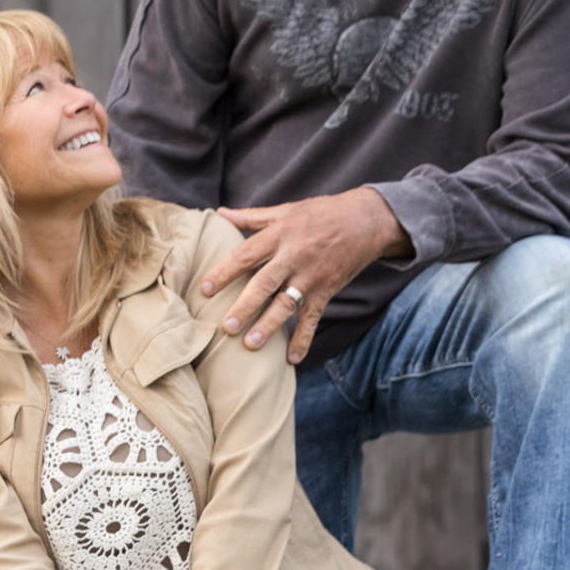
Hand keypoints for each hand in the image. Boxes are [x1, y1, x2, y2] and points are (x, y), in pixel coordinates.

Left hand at [200, 188, 409, 361]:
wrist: (366, 221)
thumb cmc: (320, 213)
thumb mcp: (285, 210)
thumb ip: (250, 217)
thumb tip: (217, 213)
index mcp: (279, 235)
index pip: (246, 255)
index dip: (224, 272)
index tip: (204, 289)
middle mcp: (294, 256)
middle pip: (264, 283)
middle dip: (245, 306)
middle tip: (226, 326)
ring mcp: (311, 276)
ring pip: (287, 304)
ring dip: (269, 325)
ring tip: (251, 345)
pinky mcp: (326, 291)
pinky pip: (313, 318)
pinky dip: (303, 339)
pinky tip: (291, 359)